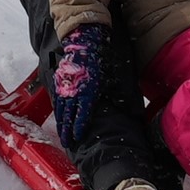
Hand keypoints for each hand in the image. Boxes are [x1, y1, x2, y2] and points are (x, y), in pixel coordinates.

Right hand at [50, 25, 109, 142]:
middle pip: (68, 116)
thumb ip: (117, 96)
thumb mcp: (109, 81)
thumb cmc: (98, 64)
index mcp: (87, 93)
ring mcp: (65, 88)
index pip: (82, 115)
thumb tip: (132, 111)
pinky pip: (57, 100)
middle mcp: (74, 92)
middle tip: (65, 143)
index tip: (76, 138)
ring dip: (61, 123)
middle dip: (66, 131)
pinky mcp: (60, 83)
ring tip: (61, 134)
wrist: (83, 46)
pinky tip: (58, 118)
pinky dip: (57, 111)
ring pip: (61, 110)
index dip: (78, 128)